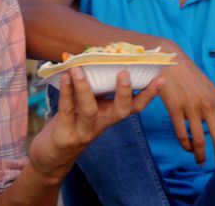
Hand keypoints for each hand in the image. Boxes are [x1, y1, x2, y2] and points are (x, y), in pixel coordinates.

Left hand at [29, 68, 162, 179]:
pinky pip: (66, 111)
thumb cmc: (73, 123)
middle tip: (125, 73)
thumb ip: (97, 89)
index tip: (161, 78)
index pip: (136, 106)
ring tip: (79, 70)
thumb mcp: (90, 107)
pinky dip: (66, 93)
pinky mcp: (65, 135)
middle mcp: (102, 124)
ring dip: (84, 88)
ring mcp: (84, 132)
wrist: (53, 155)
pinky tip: (65, 78)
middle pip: (121, 111)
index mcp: (112, 116)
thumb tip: (103, 60)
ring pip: (89, 110)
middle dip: (124, 92)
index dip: (149, 94)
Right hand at [158, 48, 214, 173]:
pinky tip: (188, 148)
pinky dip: (186, 145)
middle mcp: (208, 106)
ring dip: (201, 155)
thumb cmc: (192, 78)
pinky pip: (182, 134)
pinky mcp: (175, 108)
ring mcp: (192, 107)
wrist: (172, 61)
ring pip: (200, 140)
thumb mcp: (211, 91)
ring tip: (201, 162)